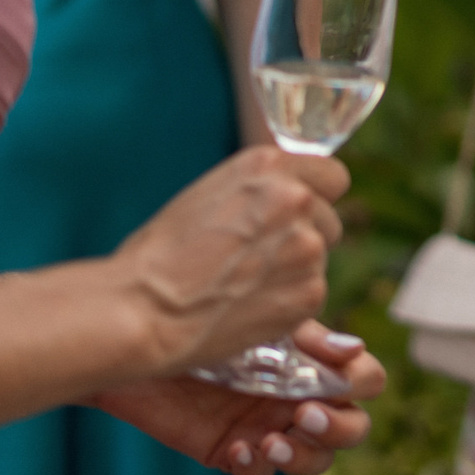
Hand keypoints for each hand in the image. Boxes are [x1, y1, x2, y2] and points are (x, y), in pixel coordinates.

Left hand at [93, 322, 384, 474]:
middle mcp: (298, 396)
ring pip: (315, 460)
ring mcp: (268, 425)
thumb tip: (354, 350)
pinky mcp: (231, 450)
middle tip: (302, 417)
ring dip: (303, 457)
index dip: (358, 386)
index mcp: (313, 362)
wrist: (133, 340)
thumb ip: (307, 338)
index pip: (366, 381)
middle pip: (353, 429)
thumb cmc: (199, 319)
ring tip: (270, 442)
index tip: (326, 384)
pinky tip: (236, 447)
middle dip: (338, 429)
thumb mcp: (259, 322)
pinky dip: (255, 467)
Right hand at [110, 147, 348, 373]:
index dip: (316, 198)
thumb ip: (261, 190)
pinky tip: (249, 307)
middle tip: (258, 258)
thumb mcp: (210, 195)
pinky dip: (289, 303)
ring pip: (320, 259)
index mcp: (269, 165)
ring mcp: (308, 246)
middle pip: (329, 219)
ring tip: (243, 284)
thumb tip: (295, 197)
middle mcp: (296, 198)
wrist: (141, 309)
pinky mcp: (310, 292)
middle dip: (304, 237)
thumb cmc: (161, 255)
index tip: (298, 216)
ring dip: (294, 271)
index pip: (332, 176)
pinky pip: (312, 294)